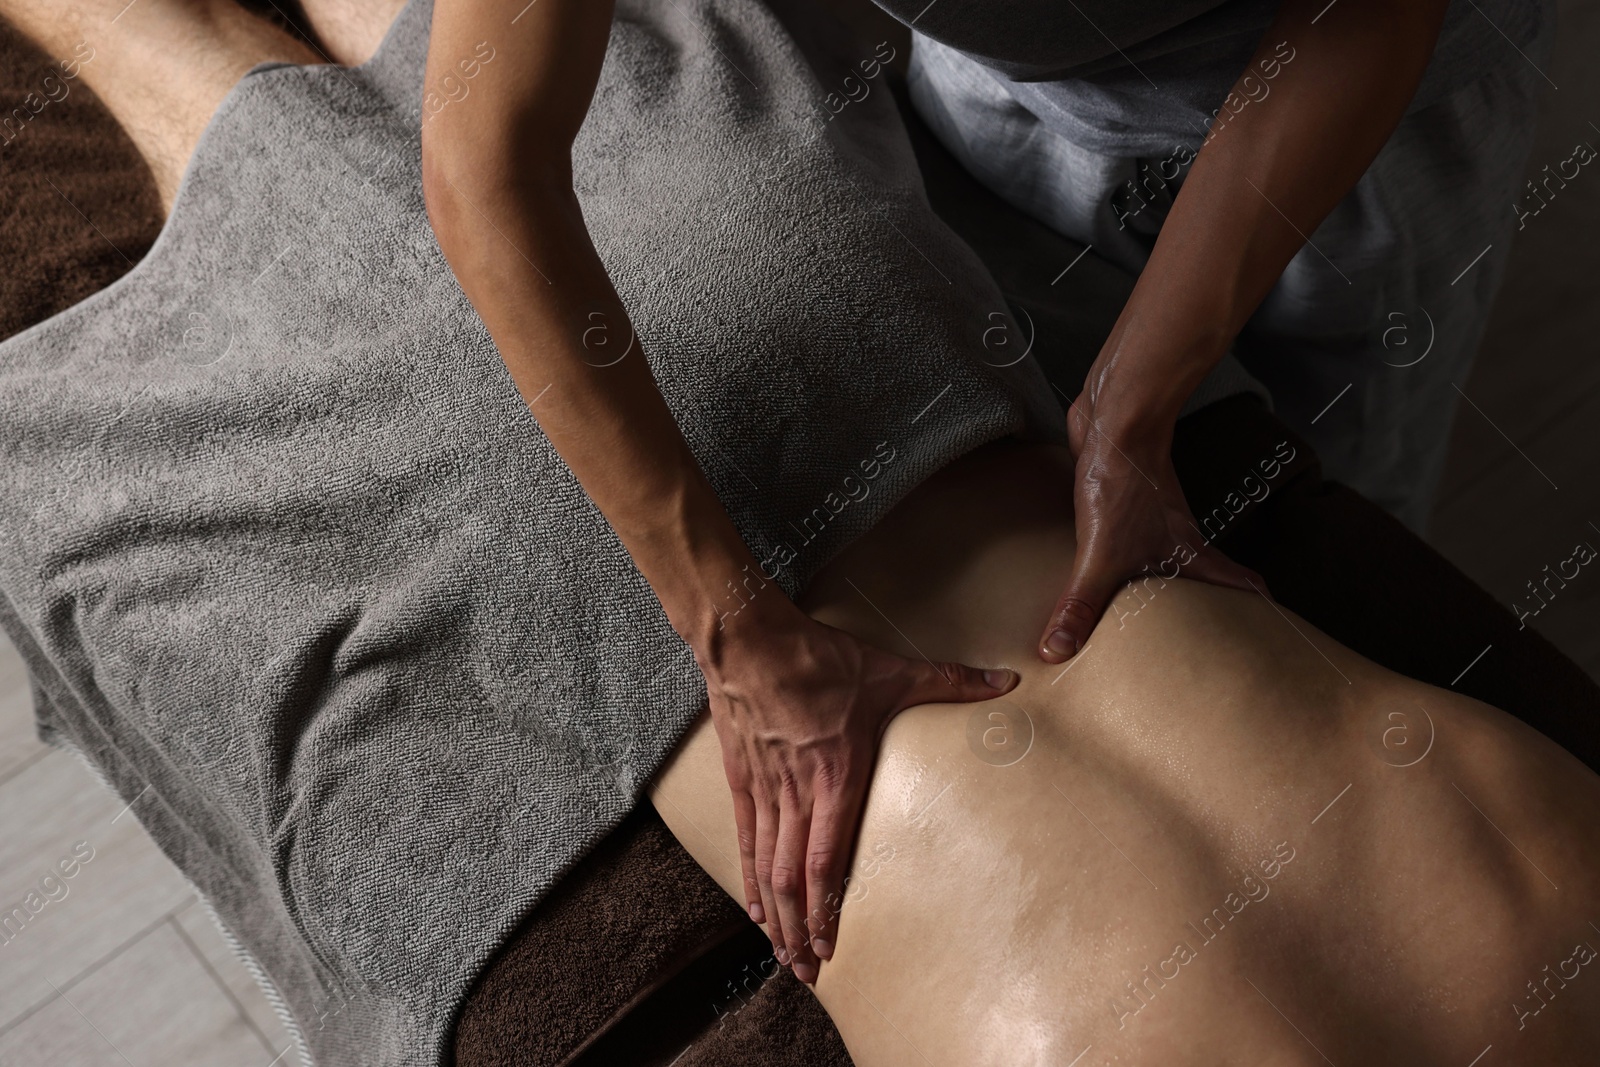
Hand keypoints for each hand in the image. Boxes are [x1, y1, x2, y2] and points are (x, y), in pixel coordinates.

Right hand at [699, 599, 1017, 983]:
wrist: (750, 638)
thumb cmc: (820, 657)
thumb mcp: (890, 670)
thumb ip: (950, 680)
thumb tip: (1008, 682)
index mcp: (837, 773)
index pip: (827, 856)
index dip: (825, 906)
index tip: (829, 944)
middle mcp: (797, 790)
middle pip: (793, 875)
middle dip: (799, 928)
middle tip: (806, 970)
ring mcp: (766, 787)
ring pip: (767, 864)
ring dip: (774, 914)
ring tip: (781, 953)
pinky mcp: (742, 778)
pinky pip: (745, 837)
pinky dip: (749, 876)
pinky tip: (755, 908)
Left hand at [1037, 389, 1265, 661]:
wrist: (1112, 419)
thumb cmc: (1123, 480)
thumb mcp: (1100, 554)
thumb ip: (1080, 605)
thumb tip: (1057, 652)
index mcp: (1190, 556)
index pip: (1243, 589)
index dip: (1258, 616)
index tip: (1263, 645)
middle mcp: (1177, 542)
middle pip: (1206, 584)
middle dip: (1205, 616)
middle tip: (1196, 651)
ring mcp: (1150, 524)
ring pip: (1165, 565)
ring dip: (1157, 591)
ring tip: (1139, 626)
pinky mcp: (1121, 508)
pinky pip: (1126, 546)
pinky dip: (1119, 566)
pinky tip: (1094, 580)